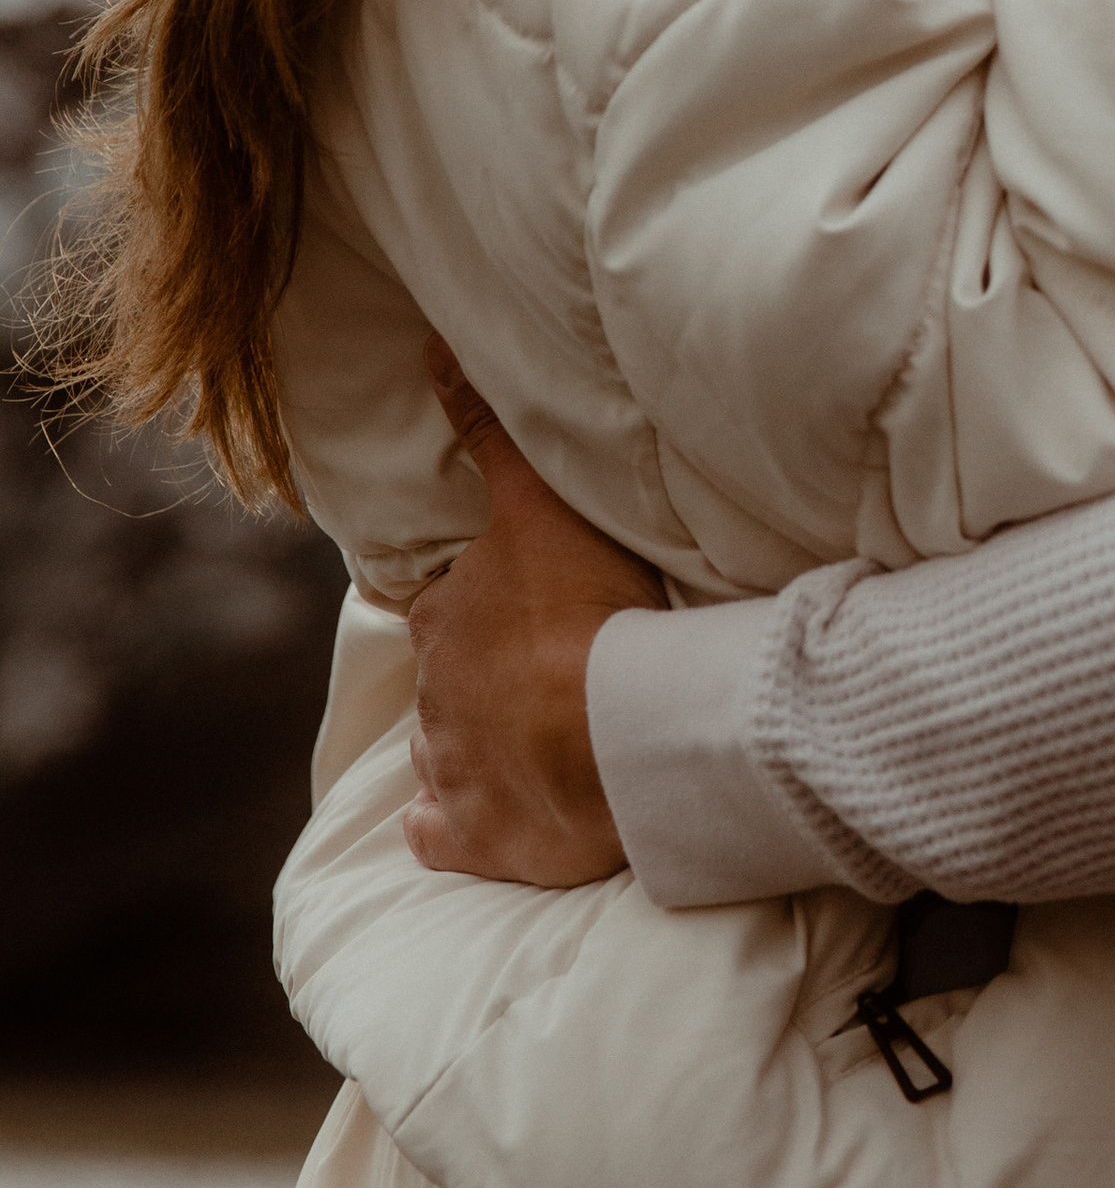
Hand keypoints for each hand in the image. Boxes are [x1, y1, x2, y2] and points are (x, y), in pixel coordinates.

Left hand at [403, 340, 662, 884]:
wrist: (613, 736)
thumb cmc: (587, 612)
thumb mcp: (538, 503)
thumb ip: (491, 435)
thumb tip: (429, 351)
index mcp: (448, 617)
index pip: (450, 604)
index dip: (486, 604)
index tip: (525, 607)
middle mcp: (434, 694)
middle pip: (451, 679)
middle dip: (485, 676)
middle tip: (548, 672)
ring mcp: (451, 769)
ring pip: (446, 751)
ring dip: (479, 745)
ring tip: (540, 741)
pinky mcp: (475, 837)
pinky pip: (442, 832)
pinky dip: (455, 824)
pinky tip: (488, 814)